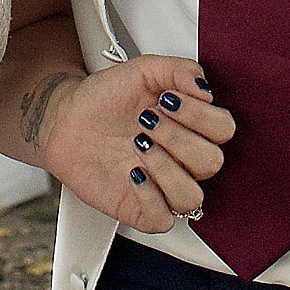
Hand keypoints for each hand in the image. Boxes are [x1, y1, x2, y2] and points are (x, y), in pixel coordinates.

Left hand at [35, 57, 234, 232]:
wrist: (66, 119)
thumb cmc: (106, 97)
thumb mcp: (143, 70)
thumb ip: (179, 70)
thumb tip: (205, 88)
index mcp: (192, 127)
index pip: (224, 129)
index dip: (200, 114)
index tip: (167, 99)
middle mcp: (184, 159)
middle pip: (212, 161)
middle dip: (177, 137)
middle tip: (146, 120)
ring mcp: (164, 187)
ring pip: (192, 195)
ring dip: (166, 167)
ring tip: (138, 144)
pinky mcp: (141, 209)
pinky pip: (163, 219)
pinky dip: (150, 196)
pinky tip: (133, 172)